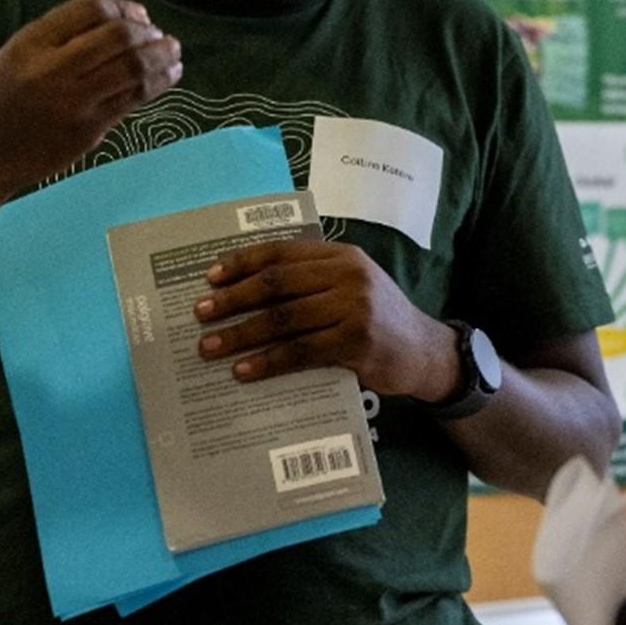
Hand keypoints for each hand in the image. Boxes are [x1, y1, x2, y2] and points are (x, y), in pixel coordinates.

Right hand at [0, 0, 180, 250]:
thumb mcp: (14, 56)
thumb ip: (58, 37)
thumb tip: (123, 21)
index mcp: (29, 43)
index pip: (89, 8)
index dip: (123, 7)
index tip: (139, 15)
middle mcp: (51, 69)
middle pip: (118, 36)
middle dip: (149, 31)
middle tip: (161, 35)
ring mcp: (71, 102)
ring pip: (133, 68)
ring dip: (162, 56)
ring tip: (174, 52)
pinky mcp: (87, 130)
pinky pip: (132, 99)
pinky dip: (158, 84)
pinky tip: (169, 76)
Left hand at [193, 240, 461, 399]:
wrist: (424, 351)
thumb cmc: (378, 318)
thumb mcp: (353, 285)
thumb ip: (313, 280)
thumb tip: (247, 289)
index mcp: (342, 255)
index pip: (282, 253)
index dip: (242, 263)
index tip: (210, 277)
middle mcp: (348, 276)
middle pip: (276, 284)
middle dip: (233, 299)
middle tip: (201, 313)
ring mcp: (354, 309)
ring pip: (283, 319)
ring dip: (241, 333)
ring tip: (210, 346)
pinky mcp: (355, 344)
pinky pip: (300, 352)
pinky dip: (267, 362)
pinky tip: (244, 370)